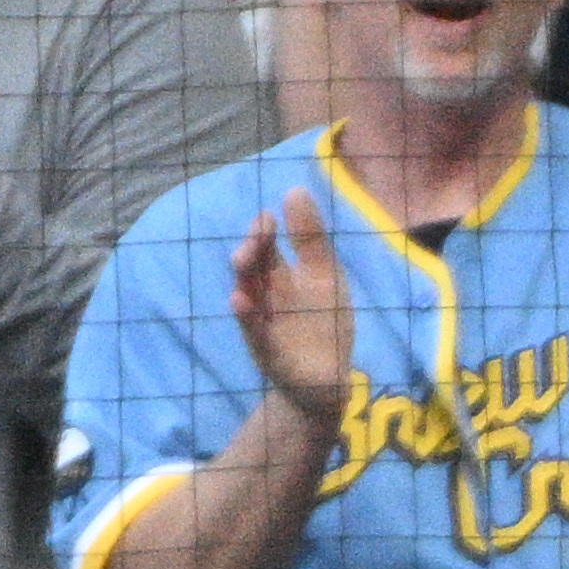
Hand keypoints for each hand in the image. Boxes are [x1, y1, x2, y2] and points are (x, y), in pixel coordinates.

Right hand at [231, 186, 357, 418]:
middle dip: (251, 248)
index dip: (264, 230)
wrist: (325, 380)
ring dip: (244, 277)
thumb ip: (311, 238)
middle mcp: (264, 294)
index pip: (266, 245)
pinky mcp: (266, 349)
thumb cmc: (323, 323)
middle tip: (260, 231)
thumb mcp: (326, 275)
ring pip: (246, 294)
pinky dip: (247, 317)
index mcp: (279, 274)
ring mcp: (262, 321)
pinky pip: (253, 330)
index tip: (269, 217)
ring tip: (243, 260)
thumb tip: (295, 189)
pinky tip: (242, 302)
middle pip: (250, 265)